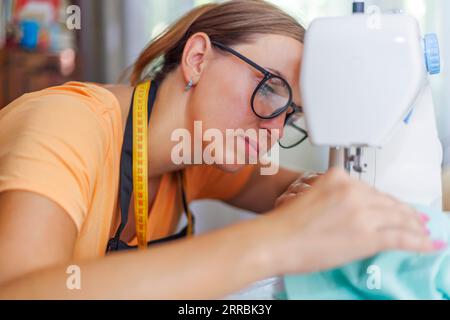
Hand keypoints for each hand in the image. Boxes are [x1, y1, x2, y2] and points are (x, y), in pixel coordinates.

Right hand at [264, 169, 439, 274]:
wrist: (275, 240)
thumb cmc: (285, 225)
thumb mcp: (311, 198)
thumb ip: (335, 199)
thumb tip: (352, 213)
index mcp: (337, 178)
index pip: (372, 189)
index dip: (388, 201)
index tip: (395, 206)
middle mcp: (352, 191)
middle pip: (387, 201)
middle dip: (405, 212)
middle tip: (417, 220)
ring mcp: (361, 212)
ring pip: (398, 218)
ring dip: (414, 227)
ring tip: (422, 233)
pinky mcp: (367, 234)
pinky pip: (400, 237)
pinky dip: (417, 241)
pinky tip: (425, 244)